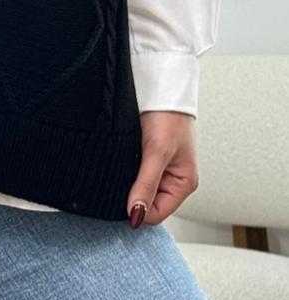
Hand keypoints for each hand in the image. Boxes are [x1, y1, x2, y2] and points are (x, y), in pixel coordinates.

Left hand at [127, 111, 199, 227]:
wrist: (162, 84)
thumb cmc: (169, 116)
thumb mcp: (156, 152)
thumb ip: (146, 185)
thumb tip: (136, 215)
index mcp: (183, 183)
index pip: (157, 214)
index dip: (137, 210)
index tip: (117, 199)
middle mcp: (172, 178)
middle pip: (147, 202)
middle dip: (131, 196)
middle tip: (116, 179)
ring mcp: (160, 167)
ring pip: (138, 187)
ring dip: (127, 181)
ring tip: (119, 165)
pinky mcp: (147, 155)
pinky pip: (134, 172)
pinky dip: (125, 169)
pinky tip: (118, 159)